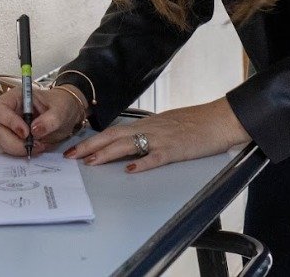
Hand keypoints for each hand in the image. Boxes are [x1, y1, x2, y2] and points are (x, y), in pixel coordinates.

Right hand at [0, 85, 87, 156]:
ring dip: (17, 149)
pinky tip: (36, 148)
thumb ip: (50, 119)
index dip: (8, 121)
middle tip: (33, 146)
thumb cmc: (61, 105)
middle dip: (12, 142)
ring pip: (0, 141)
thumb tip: (35, 130)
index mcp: (16, 97)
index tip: (26, 133)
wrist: (66, 114)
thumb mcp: (61, 110)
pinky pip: (8, 149)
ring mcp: (8, 125)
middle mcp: (8, 111)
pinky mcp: (12, 138)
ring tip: (38, 146)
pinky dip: (20, 152)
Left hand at [64, 98, 250, 173]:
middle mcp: (150, 129)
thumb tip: (130, 143)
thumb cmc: (195, 122)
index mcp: (147, 124)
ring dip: (107, 154)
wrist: (219, 119)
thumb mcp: (166, 124)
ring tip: (90, 163)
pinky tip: (130, 170)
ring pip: (128, 145)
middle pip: (113, 137)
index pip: (113, 132)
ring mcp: (162, 139)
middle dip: (89, 146)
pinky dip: (142, 164)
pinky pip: (156, 157)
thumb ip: (148, 133)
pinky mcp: (176, 150)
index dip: (92, 140)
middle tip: (71, 156)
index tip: (75, 148)